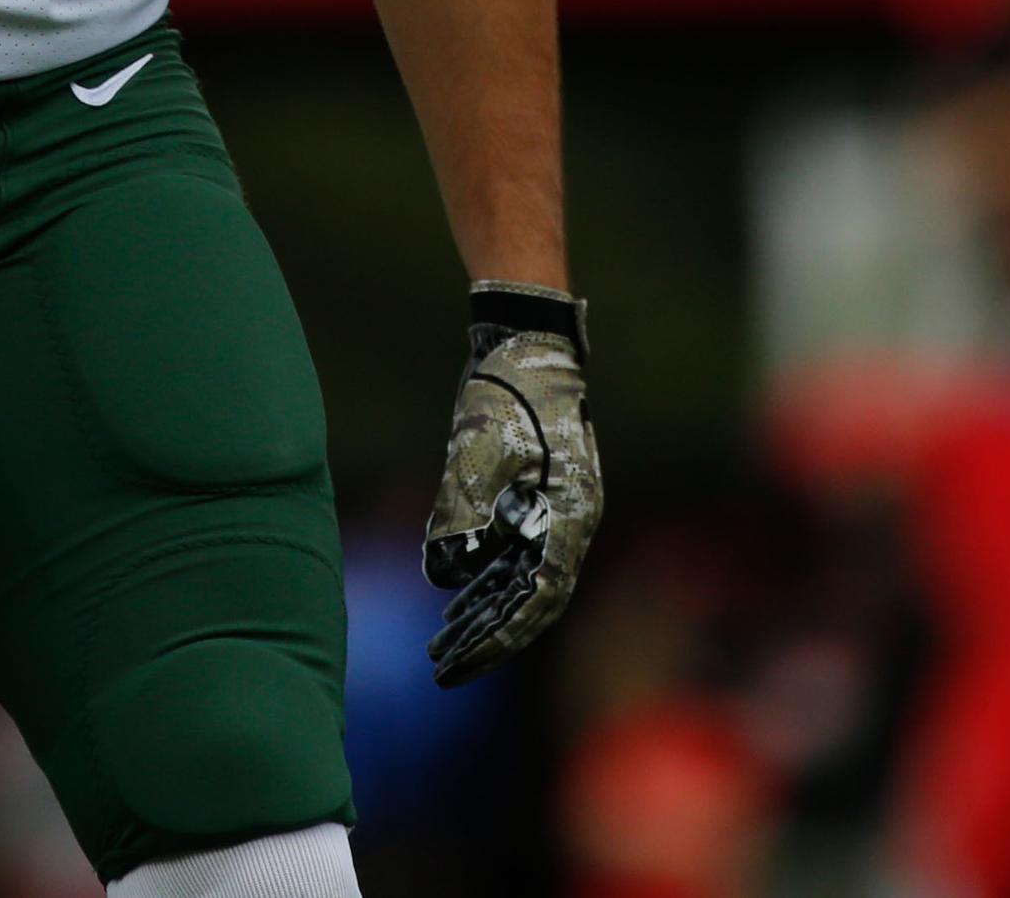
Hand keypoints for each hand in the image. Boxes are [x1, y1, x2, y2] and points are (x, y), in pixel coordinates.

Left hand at [422, 282, 600, 685]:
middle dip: (487, 638)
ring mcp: (554, 512)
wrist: (527, 341)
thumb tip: (440, 574)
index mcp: (569, 518)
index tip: (461, 661)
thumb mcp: (481, 450)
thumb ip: (463, 511)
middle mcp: (568, 524)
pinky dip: (484, 579)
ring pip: (519, 582)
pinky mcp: (536, 499)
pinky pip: (512, 555)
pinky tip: (452, 595)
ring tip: (440, 643)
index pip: (537, 600)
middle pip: (529, 602)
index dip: (499, 636)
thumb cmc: (510, 393)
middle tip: (442, 669)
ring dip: (482, 613)